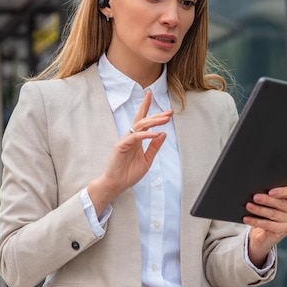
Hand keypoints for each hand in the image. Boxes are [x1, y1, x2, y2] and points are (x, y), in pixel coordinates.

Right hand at [88, 91, 172, 215]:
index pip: (143, 121)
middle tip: (170, 112)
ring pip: (140, 126)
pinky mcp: (121, 146)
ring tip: (165, 119)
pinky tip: (156, 133)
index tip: (158, 102)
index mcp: (136, 139)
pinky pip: (135, 137)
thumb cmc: (129, 174)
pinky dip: (146, 134)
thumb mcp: (147, 160)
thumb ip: (154, 147)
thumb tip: (163, 134)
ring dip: (154, 121)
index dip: (149, 109)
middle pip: (143, 120)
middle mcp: (130, 137)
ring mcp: (125, 140)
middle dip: (157, 115)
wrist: (117, 184)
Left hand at [243, 185, 286, 267]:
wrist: (263, 234)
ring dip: (259, 210)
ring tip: (248, 206)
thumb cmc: (266, 213)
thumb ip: (268, 196)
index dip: (282, 191)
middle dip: (266, 200)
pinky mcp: (286, 231)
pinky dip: (256, 222)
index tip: (270, 192)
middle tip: (255, 197)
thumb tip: (257, 192)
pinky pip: (269, 225)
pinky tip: (247, 219)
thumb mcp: (268, 203)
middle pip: (282, 203)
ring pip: (274, 214)